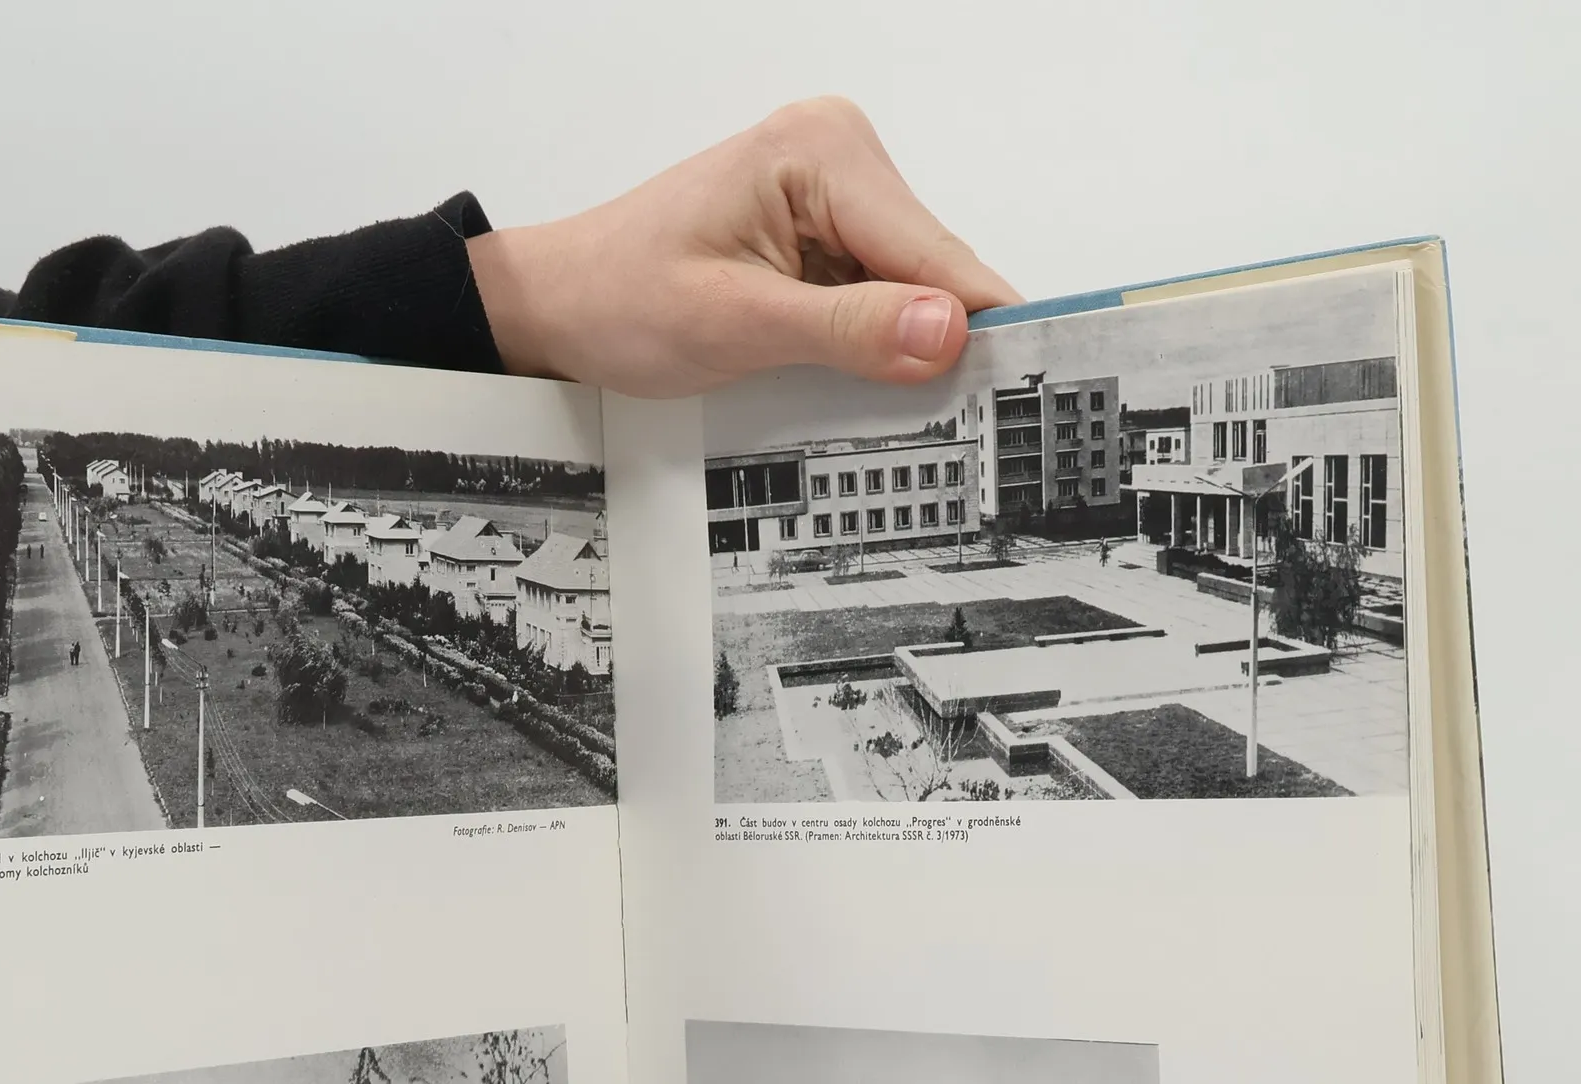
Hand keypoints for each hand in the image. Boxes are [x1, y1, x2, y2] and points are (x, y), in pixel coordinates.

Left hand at [467, 96, 1019, 397]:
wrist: (562, 305)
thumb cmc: (621, 300)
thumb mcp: (735, 325)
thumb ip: (846, 328)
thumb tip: (947, 330)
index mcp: (822, 151)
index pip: (932, 251)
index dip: (977, 326)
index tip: (1024, 391)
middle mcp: (839, 155)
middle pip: (931, 270)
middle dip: (933, 344)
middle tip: (950, 429)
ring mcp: (834, 194)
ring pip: (910, 290)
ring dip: (899, 350)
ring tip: (875, 404)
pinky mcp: (823, 234)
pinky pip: (876, 296)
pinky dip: (872, 343)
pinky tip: (850, 378)